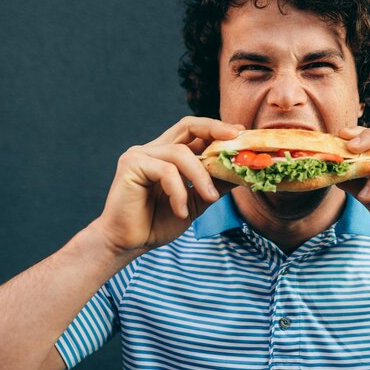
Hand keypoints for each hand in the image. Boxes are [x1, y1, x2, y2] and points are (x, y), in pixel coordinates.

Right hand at [95, 117, 243, 254]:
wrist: (128, 244)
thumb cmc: (158, 223)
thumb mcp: (196, 202)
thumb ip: (214, 185)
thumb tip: (240, 171)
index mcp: (168, 154)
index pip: (195, 131)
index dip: (217, 129)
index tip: (241, 134)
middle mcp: (154, 149)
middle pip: (187, 125)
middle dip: (214, 129)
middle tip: (235, 138)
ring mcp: (140, 154)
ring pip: (181, 153)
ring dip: (201, 176)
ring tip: (209, 198)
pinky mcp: (130, 165)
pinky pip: (166, 171)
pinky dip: (179, 191)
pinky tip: (181, 211)